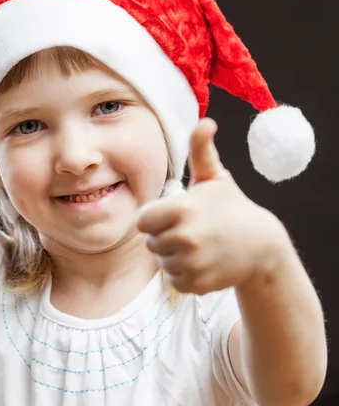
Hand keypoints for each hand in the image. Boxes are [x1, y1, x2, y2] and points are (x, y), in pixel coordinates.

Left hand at [136, 118, 286, 294]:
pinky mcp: (197, 284)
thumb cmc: (232, 207)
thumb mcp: (215, 177)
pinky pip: (174, 279)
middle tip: (190, 230)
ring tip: (197, 246)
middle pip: (150, 242)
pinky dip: (184, 274)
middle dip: (164, 237)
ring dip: (173, 256)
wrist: (262, 246)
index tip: (173, 215)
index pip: (142, 221)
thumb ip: (201, 150)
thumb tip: (206, 121)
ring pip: (162, 262)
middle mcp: (183, 238)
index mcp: (180, 210)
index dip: (155, 218)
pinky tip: (202, 262)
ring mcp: (191, 263)